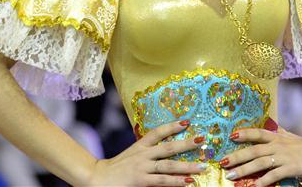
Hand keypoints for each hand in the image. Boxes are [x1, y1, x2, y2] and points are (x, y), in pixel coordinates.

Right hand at [85, 120, 207, 185]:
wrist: (97, 178)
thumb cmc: (116, 168)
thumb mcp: (131, 156)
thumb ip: (145, 152)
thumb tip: (161, 149)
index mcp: (140, 146)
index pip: (157, 132)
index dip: (172, 126)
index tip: (187, 121)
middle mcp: (143, 155)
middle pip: (168, 147)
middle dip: (187, 143)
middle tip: (203, 139)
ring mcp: (142, 168)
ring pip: (168, 165)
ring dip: (187, 166)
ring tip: (203, 166)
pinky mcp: (141, 181)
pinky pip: (162, 181)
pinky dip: (176, 182)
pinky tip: (188, 182)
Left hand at [220, 127, 301, 185]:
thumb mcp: (290, 137)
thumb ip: (279, 132)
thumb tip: (271, 126)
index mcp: (277, 137)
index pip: (257, 133)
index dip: (244, 133)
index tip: (230, 135)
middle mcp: (277, 145)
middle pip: (253, 150)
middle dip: (237, 156)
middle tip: (223, 162)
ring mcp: (283, 156)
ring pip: (259, 162)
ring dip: (244, 169)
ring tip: (232, 175)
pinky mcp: (291, 167)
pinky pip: (274, 174)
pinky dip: (264, 180)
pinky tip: (255, 186)